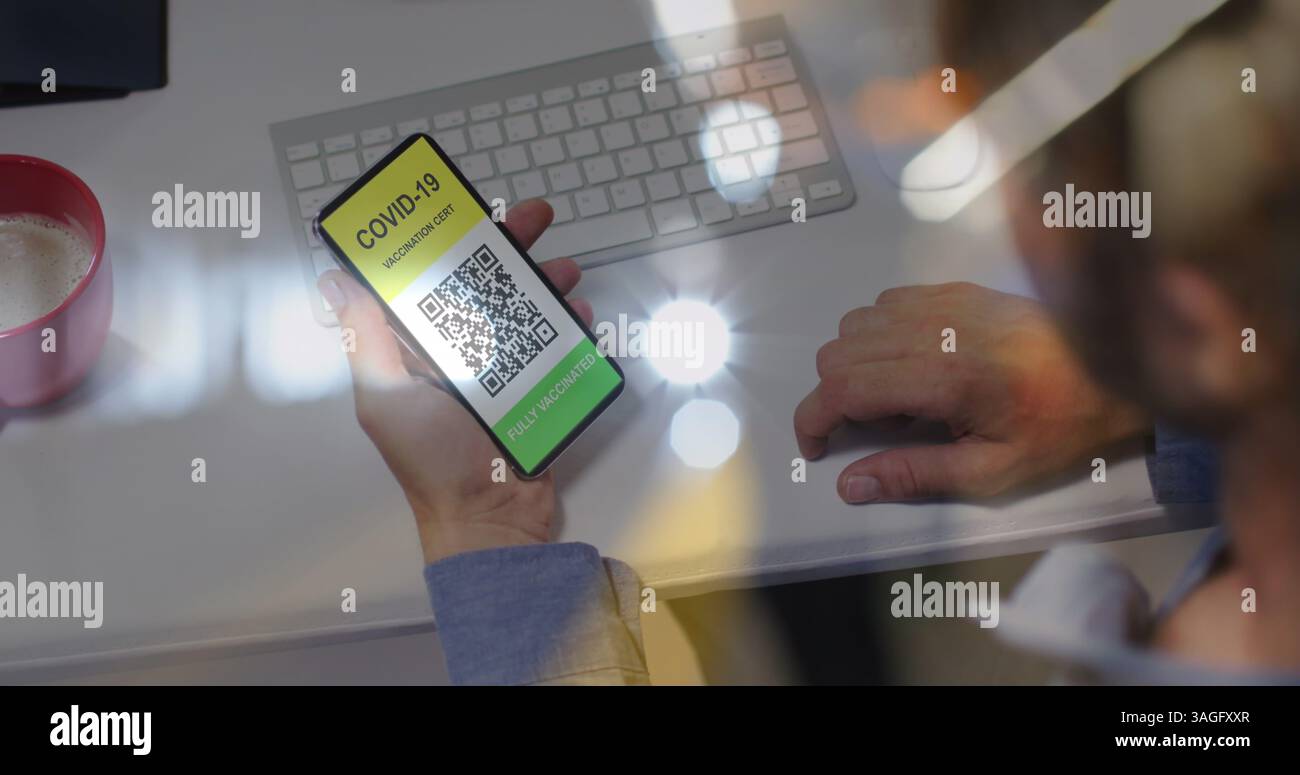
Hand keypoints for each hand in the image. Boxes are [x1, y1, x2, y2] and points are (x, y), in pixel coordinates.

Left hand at [318, 200, 592, 563]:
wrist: (492, 519)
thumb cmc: (431, 461)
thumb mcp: (386, 398)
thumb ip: (366, 338)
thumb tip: (334, 279)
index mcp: (414, 349)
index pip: (425, 279)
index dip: (443, 241)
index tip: (462, 209)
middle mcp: (455, 352)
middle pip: (480, 283)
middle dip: (508, 246)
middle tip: (537, 216)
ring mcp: (498, 368)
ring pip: (521, 308)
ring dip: (544, 281)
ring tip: (566, 269)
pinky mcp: (533, 387)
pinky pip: (551, 344)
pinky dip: (567, 325)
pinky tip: (579, 312)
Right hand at [794, 282, 1148, 502]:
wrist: (1117, 372)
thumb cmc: (1062, 425)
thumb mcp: (992, 472)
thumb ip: (914, 475)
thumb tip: (852, 483)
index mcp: (946, 378)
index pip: (842, 387)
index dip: (813, 419)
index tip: (816, 446)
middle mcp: (937, 329)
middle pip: (838, 352)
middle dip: (833, 396)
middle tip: (872, 430)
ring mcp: (945, 302)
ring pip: (855, 323)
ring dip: (854, 363)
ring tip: (898, 398)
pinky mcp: (956, 290)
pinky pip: (886, 302)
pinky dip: (879, 334)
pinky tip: (912, 364)